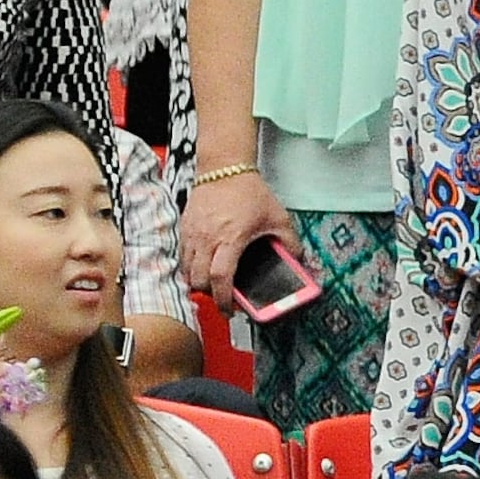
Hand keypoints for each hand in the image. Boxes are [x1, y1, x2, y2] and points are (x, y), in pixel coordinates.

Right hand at [178, 166, 295, 297]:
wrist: (224, 168)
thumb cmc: (250, 192)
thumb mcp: (278, 217)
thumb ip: (290, 242)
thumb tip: (297, 262)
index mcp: (231, 237)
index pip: (221, 278)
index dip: (223, 299)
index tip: (230, 310)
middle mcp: (207, 238)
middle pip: (199, 280)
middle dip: (210, 295)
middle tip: (223, 297)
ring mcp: (192, 234)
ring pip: (187, 271)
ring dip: (199, 283)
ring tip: (214, 283)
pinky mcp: (184, 229)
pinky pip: (182, 258)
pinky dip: (191, 268)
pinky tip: (205, 267)